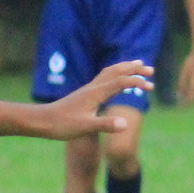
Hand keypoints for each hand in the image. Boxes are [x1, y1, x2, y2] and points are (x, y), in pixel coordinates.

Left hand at [35, 61, 153, 137]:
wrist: (43, 121)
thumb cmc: (63, 125)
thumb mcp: (85, 127)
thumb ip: (106, 125)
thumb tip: (125, 124)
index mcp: (96, 93)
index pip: (121, 82)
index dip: (137, 82)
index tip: (150, 87)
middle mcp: (93, 87)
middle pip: (117, 72)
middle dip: (134, 69)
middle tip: (150, 70)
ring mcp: (89, 89)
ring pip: (110, 72)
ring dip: (125, 68)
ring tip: (138, 65)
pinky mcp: (86, 93)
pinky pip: (105, 78)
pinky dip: (116, 74)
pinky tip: (118, 80)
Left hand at [178, 47, 193, 106]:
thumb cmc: (190, 63)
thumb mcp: (183, 73)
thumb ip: (181, 85)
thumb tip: (179, 95)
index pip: (190, 99)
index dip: (185, 104)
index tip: (179, 107)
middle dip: (188, 102)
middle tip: (180, 104)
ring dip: (191, 98)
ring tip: (183, 98)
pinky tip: (189, 91)